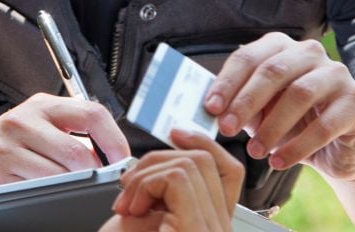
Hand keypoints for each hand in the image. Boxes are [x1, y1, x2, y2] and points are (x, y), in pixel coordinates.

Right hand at [0, 93, 130, 191]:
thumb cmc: (7, 156)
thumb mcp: (39, 134)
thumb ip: (71, 135)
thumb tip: (112, 155)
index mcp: (42, 106)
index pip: (93, 113)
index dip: (114, 140)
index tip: (122, 161)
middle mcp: (23, 119)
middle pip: (78, 152)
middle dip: (93, 176)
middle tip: (94, 186)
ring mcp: (6, 142)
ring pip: (60, 174)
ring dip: (69, 189)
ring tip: (59, 190)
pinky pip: (37, 188)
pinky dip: (45, 196)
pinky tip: (36, 193)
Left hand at [100, 129, 243, 231]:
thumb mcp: (142, 224)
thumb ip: (161, 195)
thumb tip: (162, 160)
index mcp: (209, 227)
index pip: (228, 172)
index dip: (204, 144)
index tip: (176, 133)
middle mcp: (219, 231)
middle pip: (206, 162)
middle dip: (158, 159)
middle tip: (128, 188)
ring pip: (192, 164)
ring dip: (146, 174)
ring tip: (126, 205)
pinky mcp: (199, 230)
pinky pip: (179, 178)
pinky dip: (146, 184)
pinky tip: (131, 210)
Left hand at [204, 33, 354, 180]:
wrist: (339, 149)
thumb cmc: (292, 124)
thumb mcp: (260, 112)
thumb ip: (237, 105)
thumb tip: (206, 110)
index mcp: (282, 47)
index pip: (249, 57)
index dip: (227, 82)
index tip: (211, 108)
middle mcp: (311, 53)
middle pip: (273, 71)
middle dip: (246, 102)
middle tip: (227, 129)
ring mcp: (338, 74)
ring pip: (299, 94)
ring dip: (272, 127)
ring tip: (255, 151)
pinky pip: (324, 124)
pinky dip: (297, 146)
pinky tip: (279, 162)